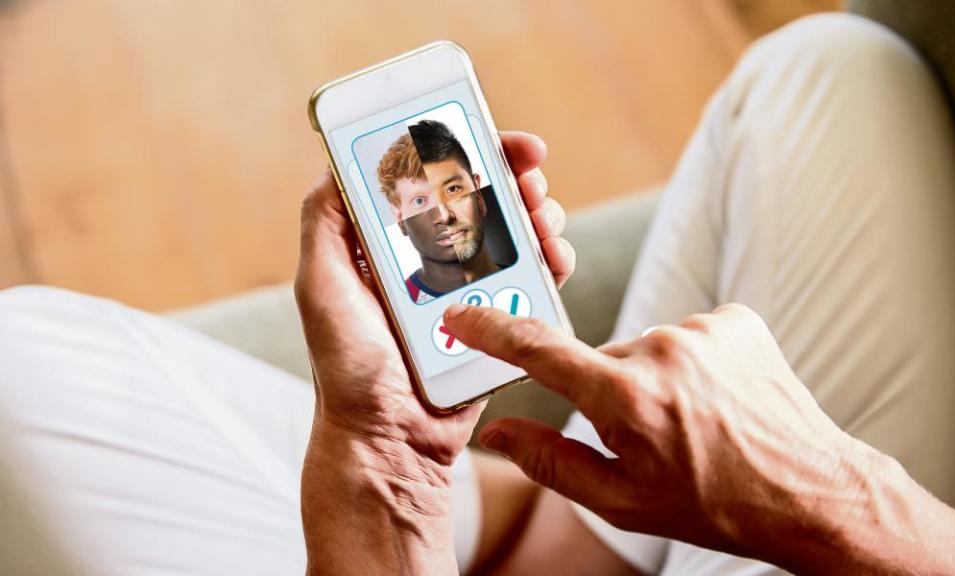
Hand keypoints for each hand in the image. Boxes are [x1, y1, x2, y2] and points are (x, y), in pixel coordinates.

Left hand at [295, 131, 572, 573]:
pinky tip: (554, 256)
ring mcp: (469, 290)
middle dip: (512, 177)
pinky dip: (551, 260)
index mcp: (390, 245)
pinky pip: (533, 280)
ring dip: (538, 215)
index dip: (461, 150)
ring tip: (544, 220)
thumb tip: (339, 163)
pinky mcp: (499, 321)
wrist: (391, 442)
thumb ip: (325, 223)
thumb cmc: (348, 368)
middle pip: (482, 199)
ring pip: (515, 233)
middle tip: (531, 174)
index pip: (430, 179)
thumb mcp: (322, 286)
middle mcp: (431, 261)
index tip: (490, 134)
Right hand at [442, 303, 898, 573]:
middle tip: (650, 435)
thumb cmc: (712, 505)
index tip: (461, 316)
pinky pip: (686, 334)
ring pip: (645, 347)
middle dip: (608, 392)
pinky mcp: (734, 318)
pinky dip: (690, 361)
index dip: (491, 330)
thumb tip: (498, 432)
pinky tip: (717, 396)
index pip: (539, 350)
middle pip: (600, 360)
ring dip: (653, 377)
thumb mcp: (621, 501)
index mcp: (626, 399)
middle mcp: (661, 350)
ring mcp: (702, 329)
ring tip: (694, 420)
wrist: (809, 492)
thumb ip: (550, 461)